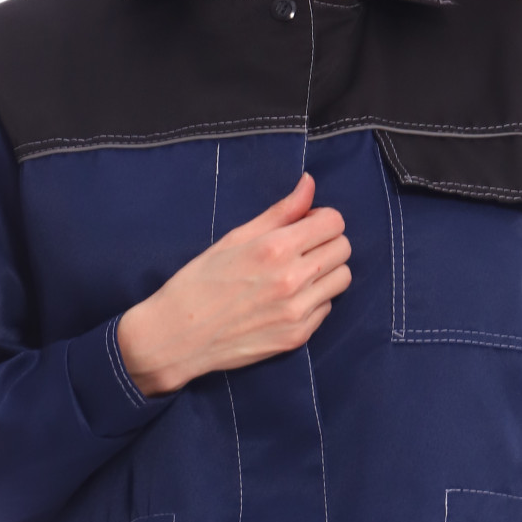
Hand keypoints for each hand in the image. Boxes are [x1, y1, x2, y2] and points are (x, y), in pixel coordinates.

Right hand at [116, 171, 350, 394]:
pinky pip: (327, 307)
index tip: (305, 225)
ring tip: (298, 273)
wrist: (178, 337)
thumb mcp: (235, 238)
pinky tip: (287, 299)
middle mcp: (292, 279)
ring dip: (326, 271)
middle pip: (343, 248)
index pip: (333, 222)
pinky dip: (315, 299)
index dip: (322, 218)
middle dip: (327, 242)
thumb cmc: (199, 282)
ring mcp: (298, 311)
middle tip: (303, 248)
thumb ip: (279, 212)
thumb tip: (309, 184)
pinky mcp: (298, 336)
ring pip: (342, 278)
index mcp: (275, 248)